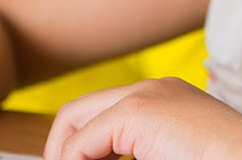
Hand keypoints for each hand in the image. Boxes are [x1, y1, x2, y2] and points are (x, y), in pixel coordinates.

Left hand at [43, 77, 241, 159]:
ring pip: (75, 118)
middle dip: (63, 146)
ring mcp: (144, 96)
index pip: (106, 114)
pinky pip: (83, 142)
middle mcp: (153, 89)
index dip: (82, 146)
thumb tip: (101, 159)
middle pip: (81, 110)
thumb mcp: (178, 154)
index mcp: (167, 98)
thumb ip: (146, 152)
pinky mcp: (137, 112)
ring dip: (65, 152)